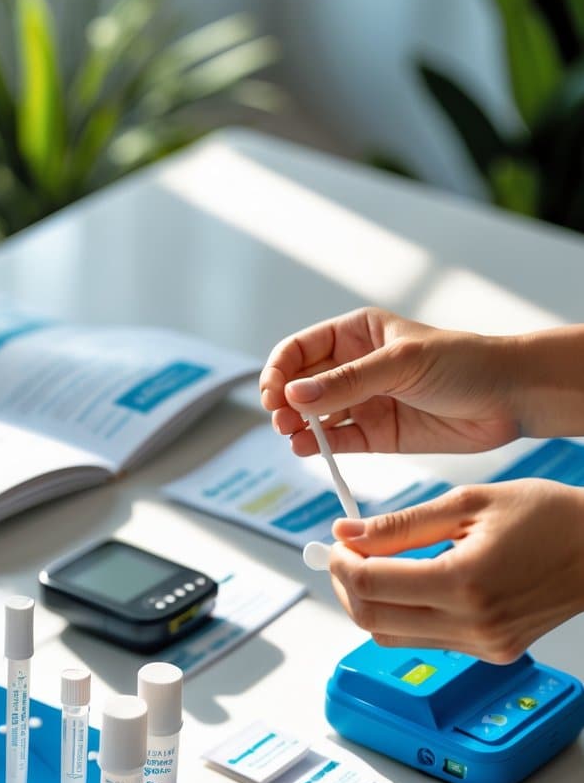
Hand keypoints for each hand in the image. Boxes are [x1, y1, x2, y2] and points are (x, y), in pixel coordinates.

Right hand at [259, 306, 520, 455]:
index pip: (301, 349)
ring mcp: (365, 402)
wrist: (509, 397)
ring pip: (316, 415)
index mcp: (358, 333)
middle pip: (302, 384)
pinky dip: (320, 446)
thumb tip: (295, 395)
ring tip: (292, 435)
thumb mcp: (401, 364)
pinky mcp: (378, 434)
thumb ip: (347, 382)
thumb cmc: (464, 363)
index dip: (281, 369)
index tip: (274, 392)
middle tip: (281, 418)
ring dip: (299, 426)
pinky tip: (307, 449)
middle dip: (286, 401)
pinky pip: (339, 441)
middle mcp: (355, 367)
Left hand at [328, 479, 583, 662]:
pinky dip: (404, 614)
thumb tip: (347, 533)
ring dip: (370, 604)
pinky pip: (426, 640)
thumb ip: (401, 523)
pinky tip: (410, 583)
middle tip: (343, 556)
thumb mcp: (469, 501)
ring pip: (393, 637)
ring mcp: (483, 645)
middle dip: (344, 587)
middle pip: (372, 620)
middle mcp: (472, 624)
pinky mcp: (491, 653)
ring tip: (373, 567)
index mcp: (464, 582)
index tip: (335, 543)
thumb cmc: (547, 516)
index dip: (339, 563)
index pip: (371, 585)